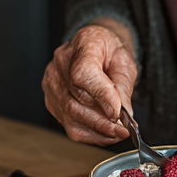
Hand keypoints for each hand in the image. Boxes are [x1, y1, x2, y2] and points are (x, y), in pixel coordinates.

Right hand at [42, 21, 136, 144]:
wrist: (96, 47)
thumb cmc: (110, 51)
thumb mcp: (125, 61)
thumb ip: (123, 86)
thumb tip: (124, 115)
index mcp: (83, 44)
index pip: (84, 74)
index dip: (101, 96)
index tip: (118, 113)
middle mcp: (61, 63)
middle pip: (76, 100)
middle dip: (103, 121)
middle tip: (124, 130)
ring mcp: (52, 83)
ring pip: (71, 116)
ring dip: (97, 129)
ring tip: (117, 132)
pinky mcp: (51, 100)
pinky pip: (68, 124)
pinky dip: (89, 132)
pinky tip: (104, 132)